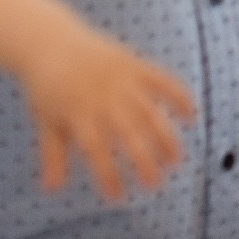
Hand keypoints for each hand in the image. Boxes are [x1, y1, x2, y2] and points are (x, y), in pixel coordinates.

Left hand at [20, 27, 194, 200]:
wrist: (50, 41)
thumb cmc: (47, 87)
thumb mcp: (47, 121)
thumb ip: (53, 154)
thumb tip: (52, 190)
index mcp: (78, 114)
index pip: (97, 151)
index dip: (108, 175)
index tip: (118, 197)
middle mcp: (103, 98)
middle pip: (129, 133)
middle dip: (144, 160)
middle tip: (156, 184)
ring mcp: (121, 80)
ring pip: (150, 111)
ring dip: (166, 136)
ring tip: (177, 160)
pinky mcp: (134, 64)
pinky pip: (162, 80)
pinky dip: (179, 96)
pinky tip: (192, 116)